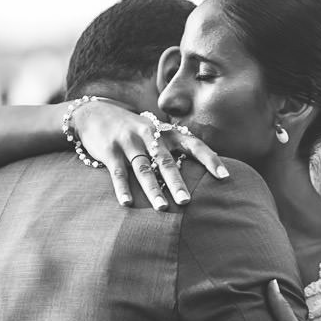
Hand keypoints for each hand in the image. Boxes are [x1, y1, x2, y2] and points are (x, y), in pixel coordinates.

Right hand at [71, 99, 226, 209]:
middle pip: (166, 161)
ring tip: (162, 207)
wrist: (96, 113)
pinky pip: (118, 172)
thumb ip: (174, 149)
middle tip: (187, 201)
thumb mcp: (156, 133)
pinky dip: (122, 188)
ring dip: (153, 189)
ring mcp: (129, 142)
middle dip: (177, 182)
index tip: (224, 176)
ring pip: (143, 168)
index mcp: (166, 132)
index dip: (209, 160)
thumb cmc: (134, 131)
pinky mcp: (110, 150)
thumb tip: (201, 174)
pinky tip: (127, 203)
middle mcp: (150, 134)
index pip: (193, 144)